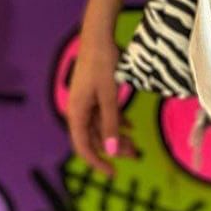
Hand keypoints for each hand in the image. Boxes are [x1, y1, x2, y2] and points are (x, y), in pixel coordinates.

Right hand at [67, 32, 135, 173]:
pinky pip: (102, 114)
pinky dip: (116, 121)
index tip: (112, 173)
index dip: (97, 162)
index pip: (83, 147)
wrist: (98, 36)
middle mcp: (78, 110)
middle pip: (94, 138)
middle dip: (113, 148)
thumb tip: (112, 151)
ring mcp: (85, 102)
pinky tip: (129, 125)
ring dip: (116, 135)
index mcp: (76, 113)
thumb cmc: (102, 64)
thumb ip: (111, 123)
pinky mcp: (93, 94)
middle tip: (133, 155)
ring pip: (100, 126)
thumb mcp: (110, 95)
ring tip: (134, 143)